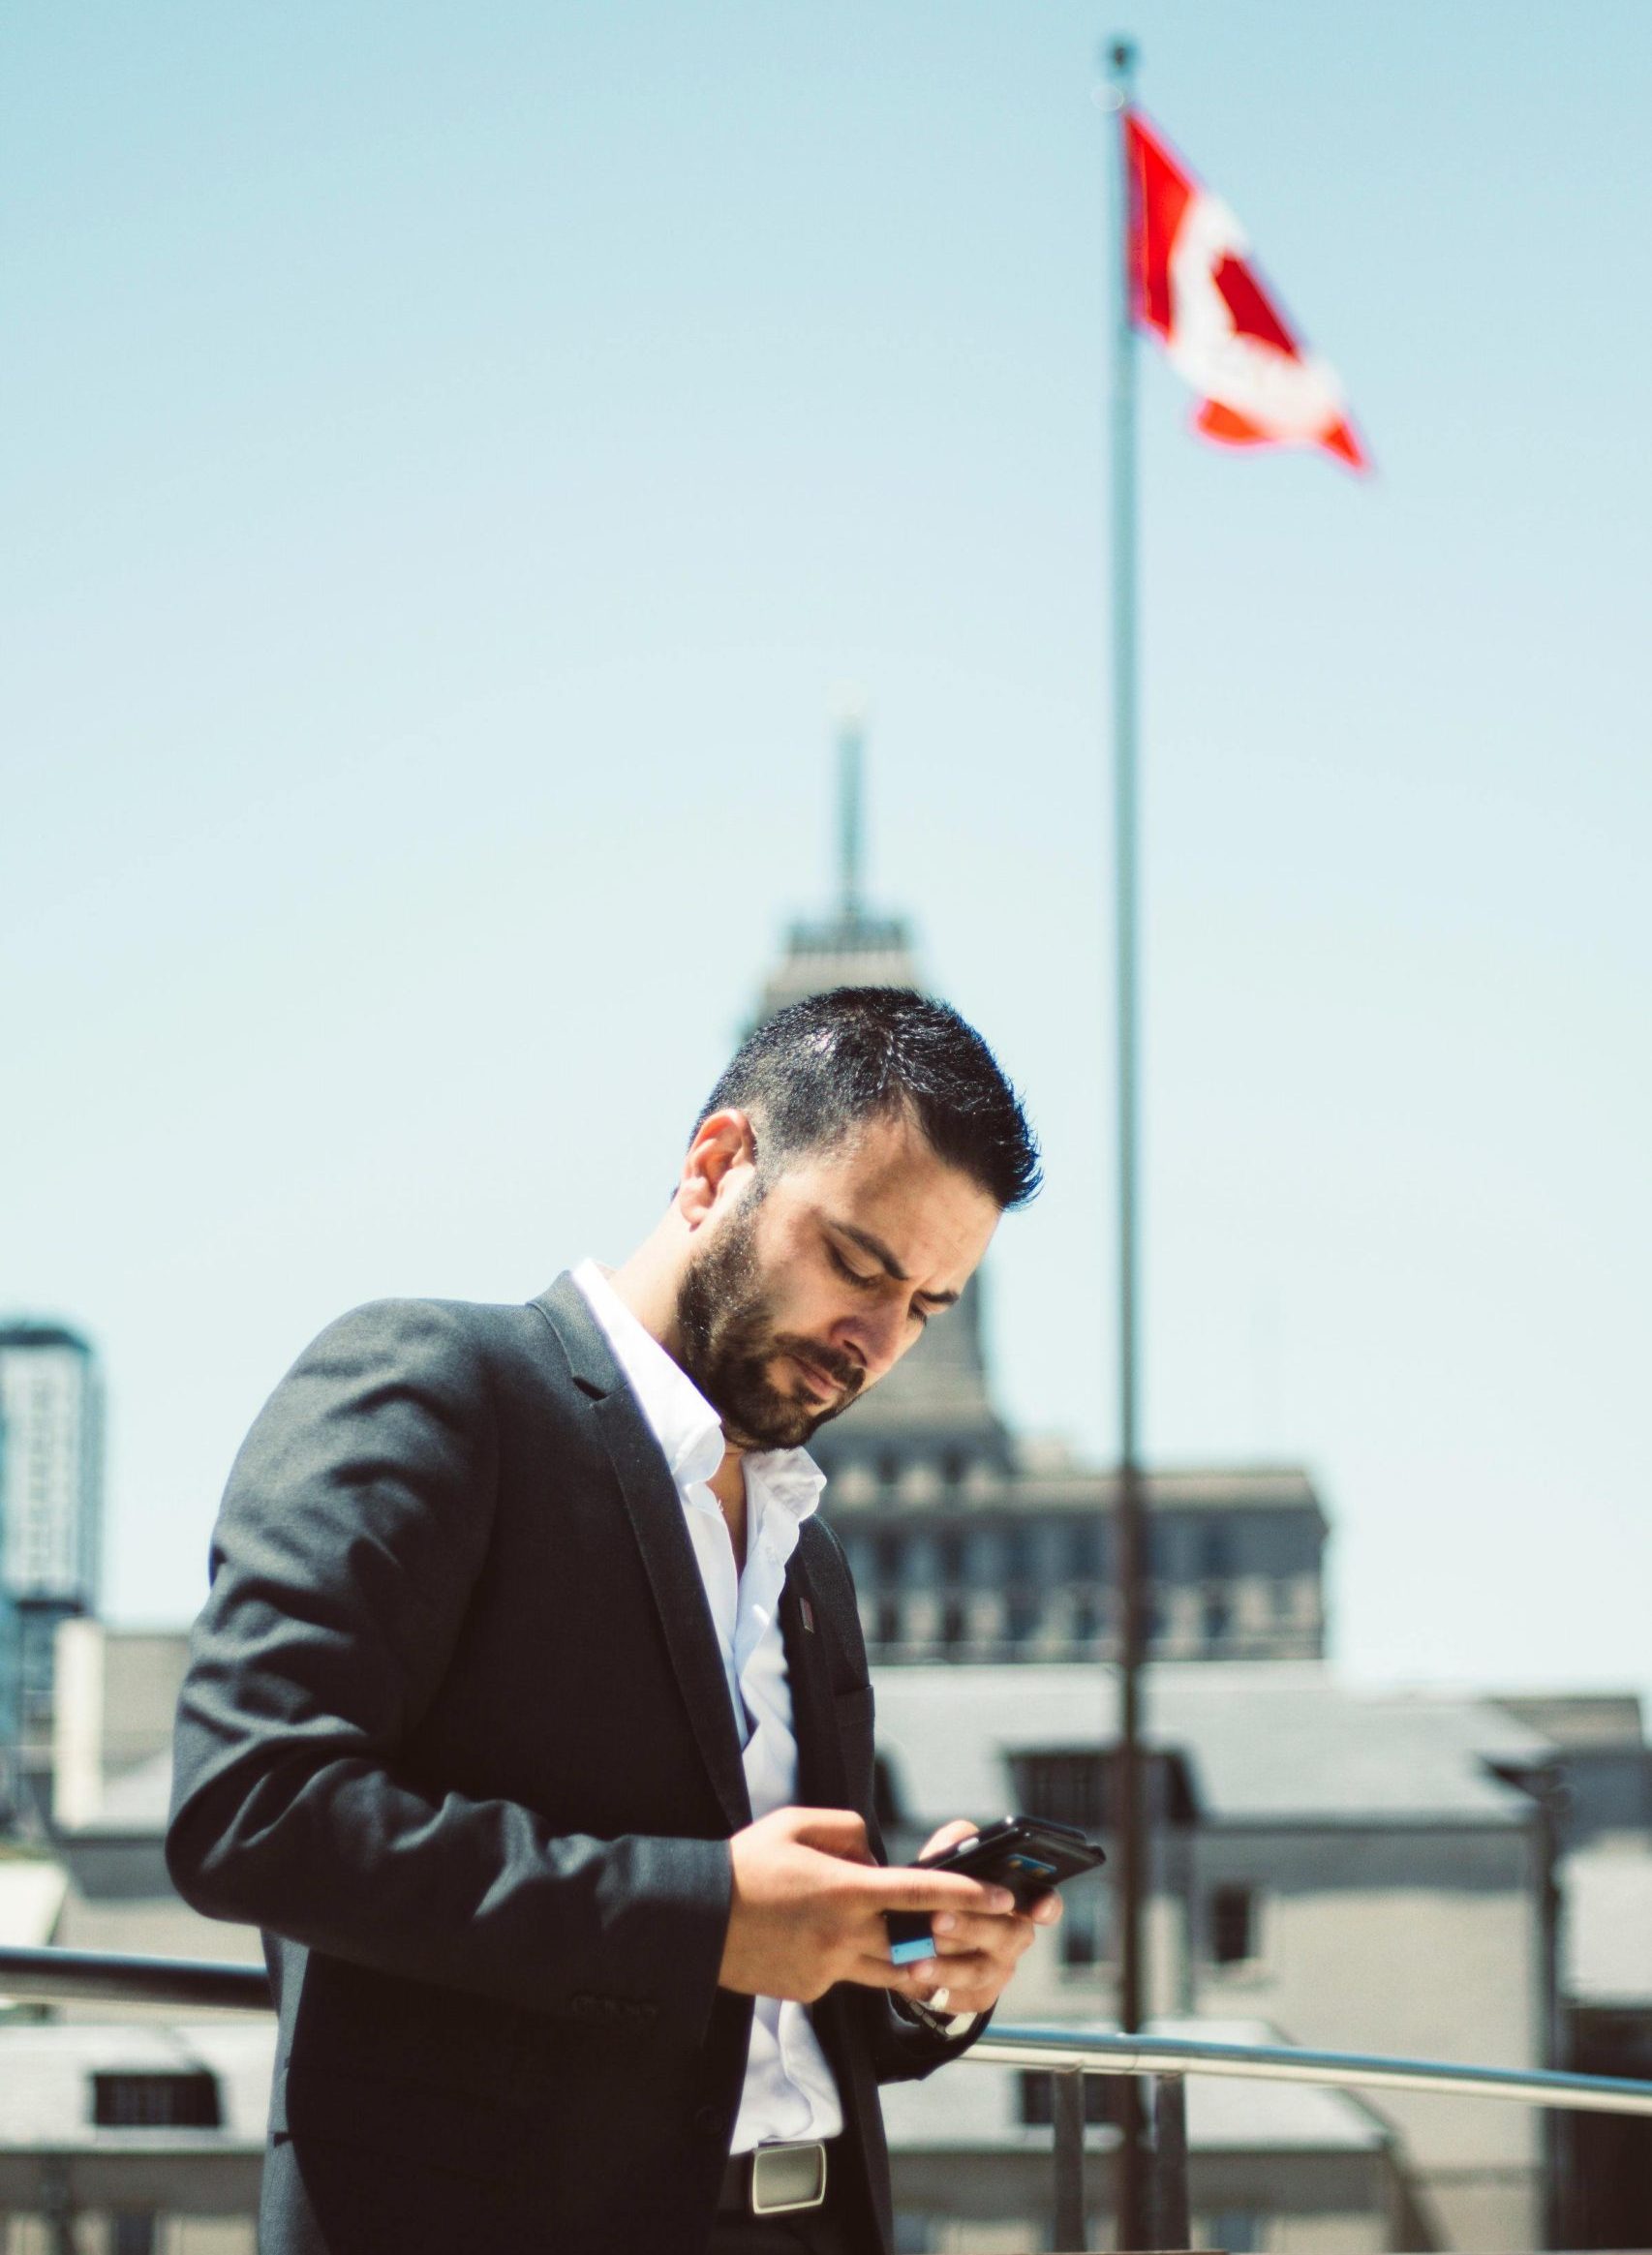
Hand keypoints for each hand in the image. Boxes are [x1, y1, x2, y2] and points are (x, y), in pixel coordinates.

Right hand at [717, 1807, 1017, 2004]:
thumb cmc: (746, 1864)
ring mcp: (828, 1969)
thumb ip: (850, 1831)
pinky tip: (823, 1940)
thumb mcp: (798, 1824)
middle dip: (949, 1940)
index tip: (1004, 1897)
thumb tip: (875, 1859)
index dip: (970, 1895)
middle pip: (917, 1946)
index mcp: (846, 1890)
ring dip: (908, 1958)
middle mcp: (844, 1935)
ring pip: (889, 1971)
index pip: (923, 1894)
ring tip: (913, 1939)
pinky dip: (852, 1960)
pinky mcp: (810, 1991)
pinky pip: (847, 1977)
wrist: (695, 1918)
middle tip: (972, 1930)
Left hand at [908, 1818, 1062, 2018]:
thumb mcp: (951, 1857)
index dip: (1047, 1906)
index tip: (1037, 1907)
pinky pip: (961, 1998)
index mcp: (1018, 1900)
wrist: (925, 1931)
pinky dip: (935, 1988)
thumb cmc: (947, 1884)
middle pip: (1005, 1935)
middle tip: (936, 1919)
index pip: (1047, 1904)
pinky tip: (910, 1977)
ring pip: (979, 1971)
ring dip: (946, 1966)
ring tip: (914, 1959)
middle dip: (970, 1927)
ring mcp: (1000, 1969)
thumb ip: (956, 1842)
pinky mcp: (979, 1996)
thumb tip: (954, 1845)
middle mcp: (1015, 1936)